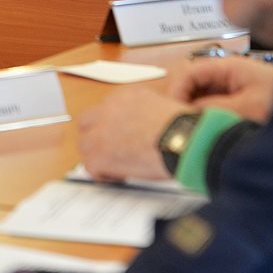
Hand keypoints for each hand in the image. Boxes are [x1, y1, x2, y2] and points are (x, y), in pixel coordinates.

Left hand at [76, 86, 190, 182]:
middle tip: (111, 152)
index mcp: (126, 96)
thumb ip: (143, 114)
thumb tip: (139, 130)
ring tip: (117, 167)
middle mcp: (109, 109)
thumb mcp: (162, 107)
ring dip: (99, 157)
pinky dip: (103, 174)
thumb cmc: (185, 128)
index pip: (104, 110)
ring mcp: (101, 131)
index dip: (110, 127)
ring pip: (86, 145)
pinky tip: (120, 176)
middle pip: (87, 124)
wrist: (186, 141)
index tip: (119, 138)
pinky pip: (91, 166)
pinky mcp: (99, 154)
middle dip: (96, 138)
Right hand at [170, 56, 272, 121]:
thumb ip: (214, 108)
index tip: (172, 112)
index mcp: (228, 67)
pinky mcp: (236, 99)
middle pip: (192, 85)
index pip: (189, 73)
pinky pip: (212, 105)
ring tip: (196, 129)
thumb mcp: (248, 107)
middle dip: (184, 103)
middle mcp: (226, 74)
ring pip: (200, 97)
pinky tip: (209, 129)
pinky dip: (207, 116)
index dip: (176, 91)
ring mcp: (231, 86)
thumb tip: (187, 113)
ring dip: (196, 111)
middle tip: (183, 124)